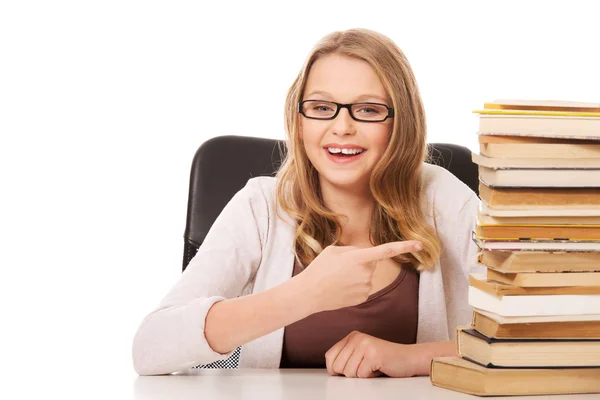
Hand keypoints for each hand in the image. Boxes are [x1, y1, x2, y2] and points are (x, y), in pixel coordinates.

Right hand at [301, 240, 422, 312]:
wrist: (310, 294)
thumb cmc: (319, 269)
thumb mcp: (333, 250)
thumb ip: (353, 250)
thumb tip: (363, 255)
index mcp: (359, 257)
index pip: (386, 250)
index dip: (404, 246)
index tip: (420, 244)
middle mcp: (366, 272)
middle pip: (371, 262)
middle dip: (360, 262)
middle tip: (340, 268)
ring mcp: (366, 287)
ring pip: (367, 275)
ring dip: (356, 275)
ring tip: (337, 278)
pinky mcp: (364, 298)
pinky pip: (364, 287)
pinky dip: (354, 286)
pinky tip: (341, 288)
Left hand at [325, 331, 416, 377]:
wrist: (409, 358)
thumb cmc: (385, 360)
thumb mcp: (361, 354)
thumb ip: (346, 357)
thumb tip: (331, 370)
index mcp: (352, 336)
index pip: (329, 357)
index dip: (336, 370)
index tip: (349, 370)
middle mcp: (356, 338)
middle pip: (338, 367)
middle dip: (351, 373)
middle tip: (366, 367)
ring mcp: (364, 345)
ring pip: (349, 373)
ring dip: (362, 375)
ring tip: (373, 367)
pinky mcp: (373, 355)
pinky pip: (362, 375)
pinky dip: (370, 377)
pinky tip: (379, 368)